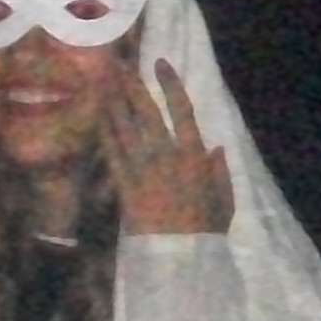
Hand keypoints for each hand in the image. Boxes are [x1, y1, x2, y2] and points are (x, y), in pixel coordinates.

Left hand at [99, 59, 234, 237]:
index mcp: (193, 156)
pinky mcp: (123, 184)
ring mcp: (141, 168)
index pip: (181, 110)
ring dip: (113, 102)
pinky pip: (111, 153)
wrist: (176, 257)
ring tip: (102, 81)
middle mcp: (165, 155)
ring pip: (124, 128)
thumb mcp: (224, 202)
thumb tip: (217, 148)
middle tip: (119, 63)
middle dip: (132, 85)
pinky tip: (96, 116)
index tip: (160, 63)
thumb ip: (220, 174)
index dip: (170, 84)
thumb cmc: (205, 231)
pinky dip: (103, 133)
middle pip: (146, 112)